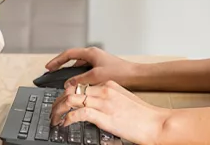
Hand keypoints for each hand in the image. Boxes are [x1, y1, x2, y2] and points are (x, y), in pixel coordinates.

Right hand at [45, 47, 139, 87]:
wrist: (136, 76)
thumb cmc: (120, 72)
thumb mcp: (96, 76)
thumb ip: (80, 80)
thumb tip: (68, 84)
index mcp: (91, 53)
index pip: (68, 54)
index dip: (56, 61)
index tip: (48, 67)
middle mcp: (93, 55)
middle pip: (72, 59)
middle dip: (61, 66)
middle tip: (52, 72)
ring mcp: (97, 62)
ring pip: (79, 66)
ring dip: (70, 73)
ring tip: (63, 81)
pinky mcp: (101, 69)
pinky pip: (85, 71)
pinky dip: (79, 77)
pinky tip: (77, 85)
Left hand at [50, 81, 168, 144]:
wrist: (156, 123)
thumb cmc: (144, 115)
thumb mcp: (125, 100)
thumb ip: (110, 99)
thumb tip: (97, 106)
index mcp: (109, 85)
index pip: (81, 85)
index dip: (67, 94)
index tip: (61, 102)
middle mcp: (104, 91)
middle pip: (72, 90)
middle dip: (58, 101)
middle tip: (53, 111)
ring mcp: (103, 103)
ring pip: (70, 99)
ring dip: (58, 109)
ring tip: (54, 118)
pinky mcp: (103, 116)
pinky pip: (78, 113)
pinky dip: (67, 118)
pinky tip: (64, 124)